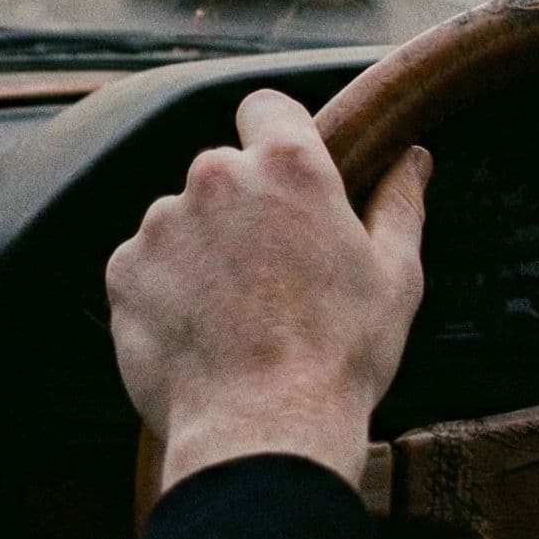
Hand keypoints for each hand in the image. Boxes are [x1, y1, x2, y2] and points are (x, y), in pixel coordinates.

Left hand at [105, 89, 432, 491]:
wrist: (263, 432)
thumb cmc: (340, 357)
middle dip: (242, 209)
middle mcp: (216, 178)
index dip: (276, 135)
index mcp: (288, 167)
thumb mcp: (394, 277)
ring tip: (235, 318)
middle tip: (272, 275)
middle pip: (222, 172)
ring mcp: (162, 223)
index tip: (285, 178)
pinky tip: (199, 336)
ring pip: (181, 221)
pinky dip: (165, 292)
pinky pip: (146, 267)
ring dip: (202, 252)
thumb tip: (413, 156)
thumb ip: (398, 203)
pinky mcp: (124, 270)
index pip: (265, 107)